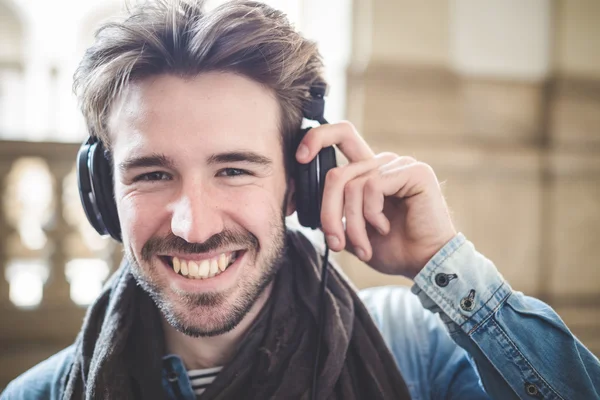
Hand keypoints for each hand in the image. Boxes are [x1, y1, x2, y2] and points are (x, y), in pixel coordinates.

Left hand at [296, 121, 456, 279]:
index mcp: (367, 172)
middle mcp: (382, 163)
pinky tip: (384, 228)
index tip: (300, 158)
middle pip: (336, 174)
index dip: (316, 138)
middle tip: (334, 241)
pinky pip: (372, 186)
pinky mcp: (414, 171)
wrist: (422, 263)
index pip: (340, 137)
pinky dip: (372, 214)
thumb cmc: (391, 248)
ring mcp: (399, 165)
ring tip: (363, 246)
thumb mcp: (351, 229)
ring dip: (352, 223)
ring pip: (351, 184)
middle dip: (328, 213)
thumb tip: (303, 202)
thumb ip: (333, 211)